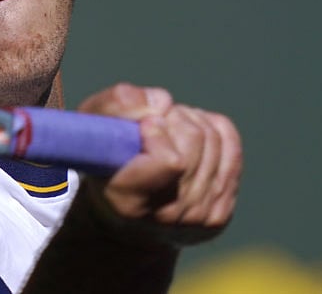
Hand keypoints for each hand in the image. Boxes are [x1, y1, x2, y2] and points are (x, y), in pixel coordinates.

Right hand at [76, 83, 242, 246]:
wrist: (120, 219)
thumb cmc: (103, 164)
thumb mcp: (90, 128)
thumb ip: (116, 104)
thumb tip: (162, 102)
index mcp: (128, 201)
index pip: (170, 160)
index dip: (158, 130)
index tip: (143, 125)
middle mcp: (167, 216)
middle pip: (194, 141)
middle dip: (172, 118)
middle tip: (152, 121)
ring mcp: (198, 218)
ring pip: (213, 139)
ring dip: (189, 121)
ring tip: (167, 129)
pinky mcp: (219, 213)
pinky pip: (231, 147)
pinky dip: (211, 128)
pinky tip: (188, 134)